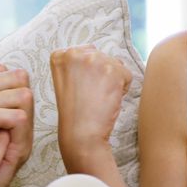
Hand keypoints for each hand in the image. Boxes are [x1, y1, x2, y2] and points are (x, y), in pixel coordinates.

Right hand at [50, 45, 131, 169]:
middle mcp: (76, 53)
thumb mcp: (64, 81)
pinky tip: (108, 100)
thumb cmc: (73, 112)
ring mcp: (95, 60)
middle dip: (101, 75)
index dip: (88, 72)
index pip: (86, 52)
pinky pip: (127, 75)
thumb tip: (96, 52)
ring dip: (112, 81)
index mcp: (60, 55)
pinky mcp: (113, 71)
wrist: (80, 133)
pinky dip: (122, 89)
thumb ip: (76, 64)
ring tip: (98, 97)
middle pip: (101, 57)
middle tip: (89, 95)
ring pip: (115, 65)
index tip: (80, 88)